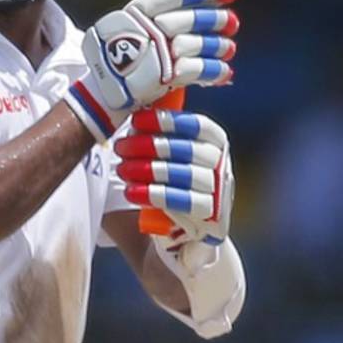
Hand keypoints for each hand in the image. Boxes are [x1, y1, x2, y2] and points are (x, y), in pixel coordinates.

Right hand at [65, 0, 238, 140]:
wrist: (103, 93)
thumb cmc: (118, 59)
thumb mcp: (127, 27)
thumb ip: (151, 17)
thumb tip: (192, 8)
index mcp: (136, 13)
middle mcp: (145, 30)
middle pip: (187, 20)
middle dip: (215, 19)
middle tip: (231, 22)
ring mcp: (154, 53)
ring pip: (195, 44)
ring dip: (218, 46)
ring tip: (229, 48)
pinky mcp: (162, 77)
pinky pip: (196, 70)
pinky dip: (214, 71)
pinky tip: (224, 71)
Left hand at [115, 109, 233, 244]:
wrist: (180, 235)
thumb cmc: (166, 184)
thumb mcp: (166, 156)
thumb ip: (156, 134)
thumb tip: (128, 107)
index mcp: (215, 142)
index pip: (196, 125)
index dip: (166, 121)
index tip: (136, 120)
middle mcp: (222, 164)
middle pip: (187, 150)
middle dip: (149, 146)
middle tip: (120, 147)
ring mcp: (220, 192)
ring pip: (185, 175)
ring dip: (149, 170)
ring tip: (121, 169)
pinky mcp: (211, 218)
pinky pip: (184, 204)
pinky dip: (156, 195)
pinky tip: (132, 191)